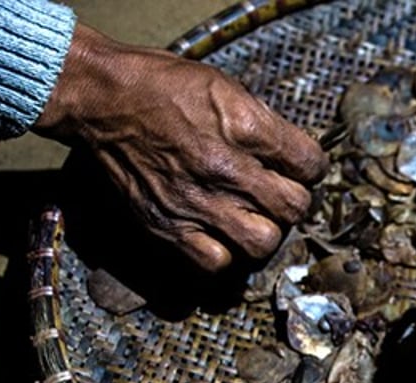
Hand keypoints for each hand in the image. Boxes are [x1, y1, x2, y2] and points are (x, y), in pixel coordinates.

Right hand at [33, 25, 327, 271]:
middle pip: (295, 209)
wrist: (104, 99)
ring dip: (264, 232)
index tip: (297, 167)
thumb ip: (263, 123)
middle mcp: (225, 169)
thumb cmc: (165, 87)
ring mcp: (197, 202)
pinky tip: (219, 234)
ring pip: (262, 243)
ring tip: (251, 217)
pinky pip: (216, 263)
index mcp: (246, 128)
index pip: (311, 165)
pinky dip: (225, 254)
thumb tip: (292, 154)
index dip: (310, 167)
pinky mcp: (168, 226)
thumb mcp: (225, 87)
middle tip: (276, 194)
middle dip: (292, 202)